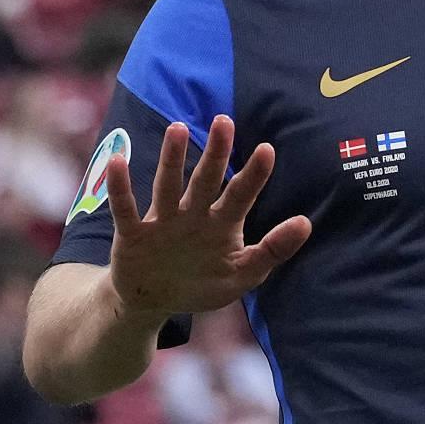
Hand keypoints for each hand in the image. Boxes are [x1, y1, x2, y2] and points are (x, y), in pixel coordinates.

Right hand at [108, 117, 310, 316]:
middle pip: (206, 180)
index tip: (267, 150)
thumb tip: (306, 223)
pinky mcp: (132, 233)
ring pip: (168, 185)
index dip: (253, 174)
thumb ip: (273, 251)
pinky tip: (118, 162)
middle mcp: (193, 214)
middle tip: (225, 121)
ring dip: (172, 158)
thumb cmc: (202, 284)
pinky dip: (121, 187)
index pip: (241, 194)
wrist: (153, 302)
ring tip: (178, 128)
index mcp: (222, 223)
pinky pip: (125, 208)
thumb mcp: (243, 274)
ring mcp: (162, 221)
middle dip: (216, 152)